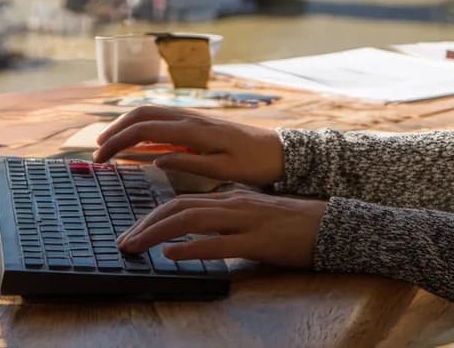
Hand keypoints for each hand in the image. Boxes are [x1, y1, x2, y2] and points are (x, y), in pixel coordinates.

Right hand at [94, 106, 285, 186]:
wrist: (280, 151)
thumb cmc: (254, 164)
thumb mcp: (223, 170)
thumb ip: (189, 162)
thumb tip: (155, 160)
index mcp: (193, 129)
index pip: (144, 129)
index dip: (118, 141)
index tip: (101, 158)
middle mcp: (190, 117)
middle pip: (142, 114)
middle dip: (115, 129)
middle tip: (98, 151)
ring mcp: (193, 118)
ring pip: (151, 113)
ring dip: (126, 125)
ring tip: (110, 145)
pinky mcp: (198, 124)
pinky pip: (163, 120)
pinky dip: (143, 127)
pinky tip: (137, 144)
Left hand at [116, 188, 327, 268]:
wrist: (329, 226)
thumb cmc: (291, 225)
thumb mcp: (251, 217)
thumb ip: (224, 221)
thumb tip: (194, 235)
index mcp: (230, 199)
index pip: (181, 202)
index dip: (152, 216)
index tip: (132, 232)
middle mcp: (233, 205)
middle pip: (179, 208)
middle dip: (146, 224)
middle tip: (124, 242)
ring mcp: (246, 222)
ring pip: (192, 220)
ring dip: (158, 233)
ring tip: (137, 246)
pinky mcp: (259, 242)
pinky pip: (220, 244)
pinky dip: (192, 249)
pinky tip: (173, 255)